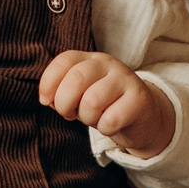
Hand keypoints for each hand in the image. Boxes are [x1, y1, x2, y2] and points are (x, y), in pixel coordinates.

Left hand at [39, 50, 174, 155]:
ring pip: (92, 101)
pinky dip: (105, 129)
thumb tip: (48, 99)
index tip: (46, 101)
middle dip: (64, 103)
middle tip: (69, 114)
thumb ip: (61, 93)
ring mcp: (125, 79)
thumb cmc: (104, 106)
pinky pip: (111, 119)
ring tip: (94, 118)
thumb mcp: (80, 96)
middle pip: (76, 78)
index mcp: (89, 59)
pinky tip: (110, 125)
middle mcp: (107, 63)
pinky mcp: (139, 98)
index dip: (48, 83)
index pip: (64, 60)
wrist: (143, 118)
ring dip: (87, 118)